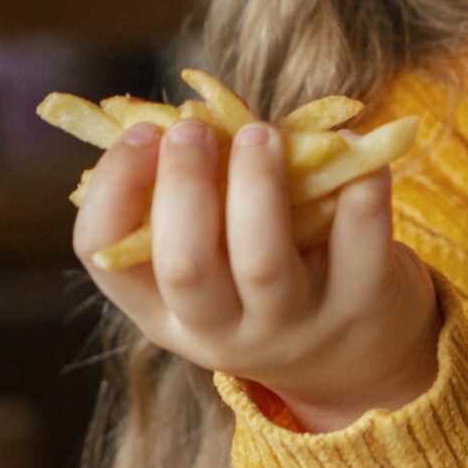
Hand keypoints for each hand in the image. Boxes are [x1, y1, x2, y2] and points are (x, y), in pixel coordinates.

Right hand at [73, 118, 440, 430]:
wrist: (361, 356)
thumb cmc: (267, 281)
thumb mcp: (217, 260)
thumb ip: (201, 197)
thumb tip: (201, 112)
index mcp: (164, 311)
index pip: (106, 258)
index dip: (113, 188)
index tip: (142, 133)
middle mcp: (221, 332)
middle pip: (186, 266)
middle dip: (183, 185)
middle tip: (192, 128)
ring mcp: (294, 325)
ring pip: (262, 261)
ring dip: (256, 185)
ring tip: (260, 133)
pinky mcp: (361, 306)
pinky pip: (359, 241)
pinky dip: (356, 185)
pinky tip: (347, 144)